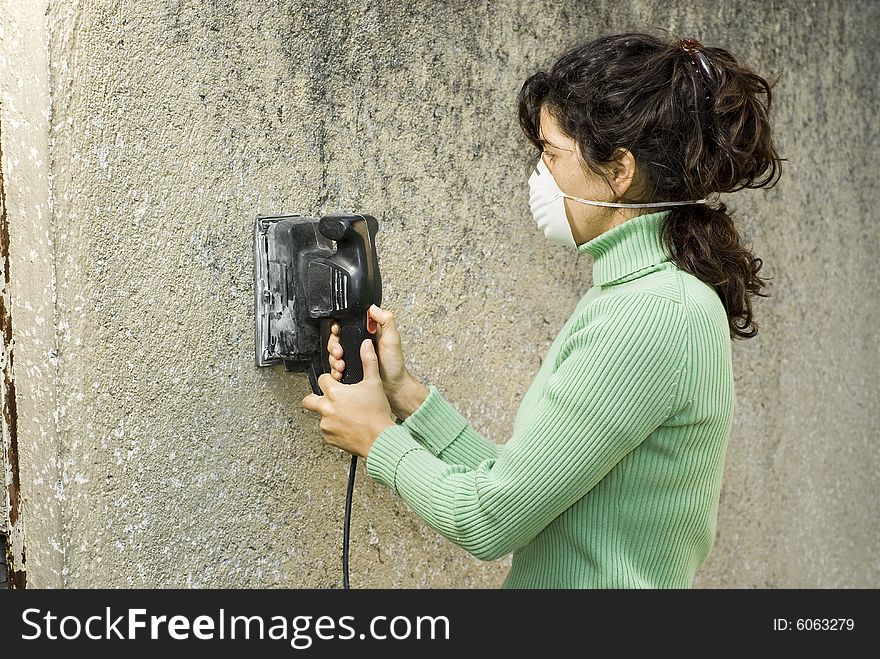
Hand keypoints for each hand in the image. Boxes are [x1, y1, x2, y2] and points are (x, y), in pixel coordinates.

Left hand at [301, 338, 395, 457]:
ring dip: (329, 414)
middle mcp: (326, 408)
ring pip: (320, 416)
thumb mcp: (374, 383)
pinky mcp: (329, 438)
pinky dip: (335, 428)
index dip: (330, 380)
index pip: (322, 379)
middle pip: (308, 399)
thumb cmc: (377, 414)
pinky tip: (348, 426)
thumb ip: (368, 361)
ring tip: (346, 415)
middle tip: (328, 399)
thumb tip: (365, 345)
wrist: (380, 439)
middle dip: (315, 397)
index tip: (336, 383)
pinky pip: (327, 431)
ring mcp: (326, 424)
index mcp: (334, 392)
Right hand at [327, 305, 411, 404]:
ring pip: (334, 353)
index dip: (339, 326)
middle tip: (339, 352)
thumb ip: (386, 320)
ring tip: (341, 365)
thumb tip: (373, 308)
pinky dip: (334, 370)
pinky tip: (339, 372)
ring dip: (333, 359)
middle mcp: (358, 343)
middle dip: (333, 345)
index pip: (348, 324)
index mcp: (367, 333)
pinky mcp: (350, 369)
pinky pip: (335, 367)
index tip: (337, 330)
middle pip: (337, 339)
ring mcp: (353, 357)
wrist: (393, 387)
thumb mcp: (393, 339)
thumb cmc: (395, 364)